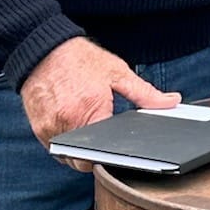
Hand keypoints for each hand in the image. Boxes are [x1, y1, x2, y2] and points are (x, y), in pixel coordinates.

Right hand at [20, 35, 181, 156]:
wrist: (43, 49)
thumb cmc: (80, 59)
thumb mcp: (117, 72)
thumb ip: (145, 93)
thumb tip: (171, 102)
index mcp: (91, 111)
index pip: (104, 154)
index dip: (113, 155)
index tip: (117, 149)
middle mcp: (67, 123)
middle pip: (85, 160)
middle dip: (95, 155)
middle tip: (102, 133)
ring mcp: (50, 128)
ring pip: (68, 158)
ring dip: (79, 150)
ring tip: (86, 124)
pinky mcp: (38, 129)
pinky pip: (55, 148)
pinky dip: (65, 142)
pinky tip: (72, 123)